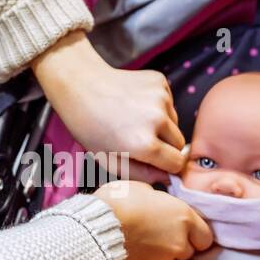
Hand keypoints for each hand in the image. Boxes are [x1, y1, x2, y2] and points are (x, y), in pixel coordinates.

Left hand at [32, 31, 185, 183]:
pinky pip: (169, 104)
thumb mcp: (109, 161)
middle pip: (179, 143)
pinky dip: (159, 108)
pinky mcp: (160, 81)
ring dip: (162, 126)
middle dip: (166, 147)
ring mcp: (160, 97)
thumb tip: (167, 177)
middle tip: (141, 141)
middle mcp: (157, 119)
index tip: (156, 163)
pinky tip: (136, 105)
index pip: (176, 163)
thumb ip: (142, 174)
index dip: (167, 167)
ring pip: (175, 123)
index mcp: (144, 143)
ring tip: (135, 121)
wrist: (80, 86)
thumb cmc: (90, 127)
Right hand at [94, 180, 212, 259]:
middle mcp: (178, 242)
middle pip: (188, 252)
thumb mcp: (142, 188)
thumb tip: (156, 200)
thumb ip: (158, 199)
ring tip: (143, 244)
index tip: (184, 230)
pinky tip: (131, 252)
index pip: (206, 238)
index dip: (196, 235)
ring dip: (161, 256)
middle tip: (159, 235)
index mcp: (184, 218)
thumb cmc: (119, 201)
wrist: (96, 229)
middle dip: (177, 245)